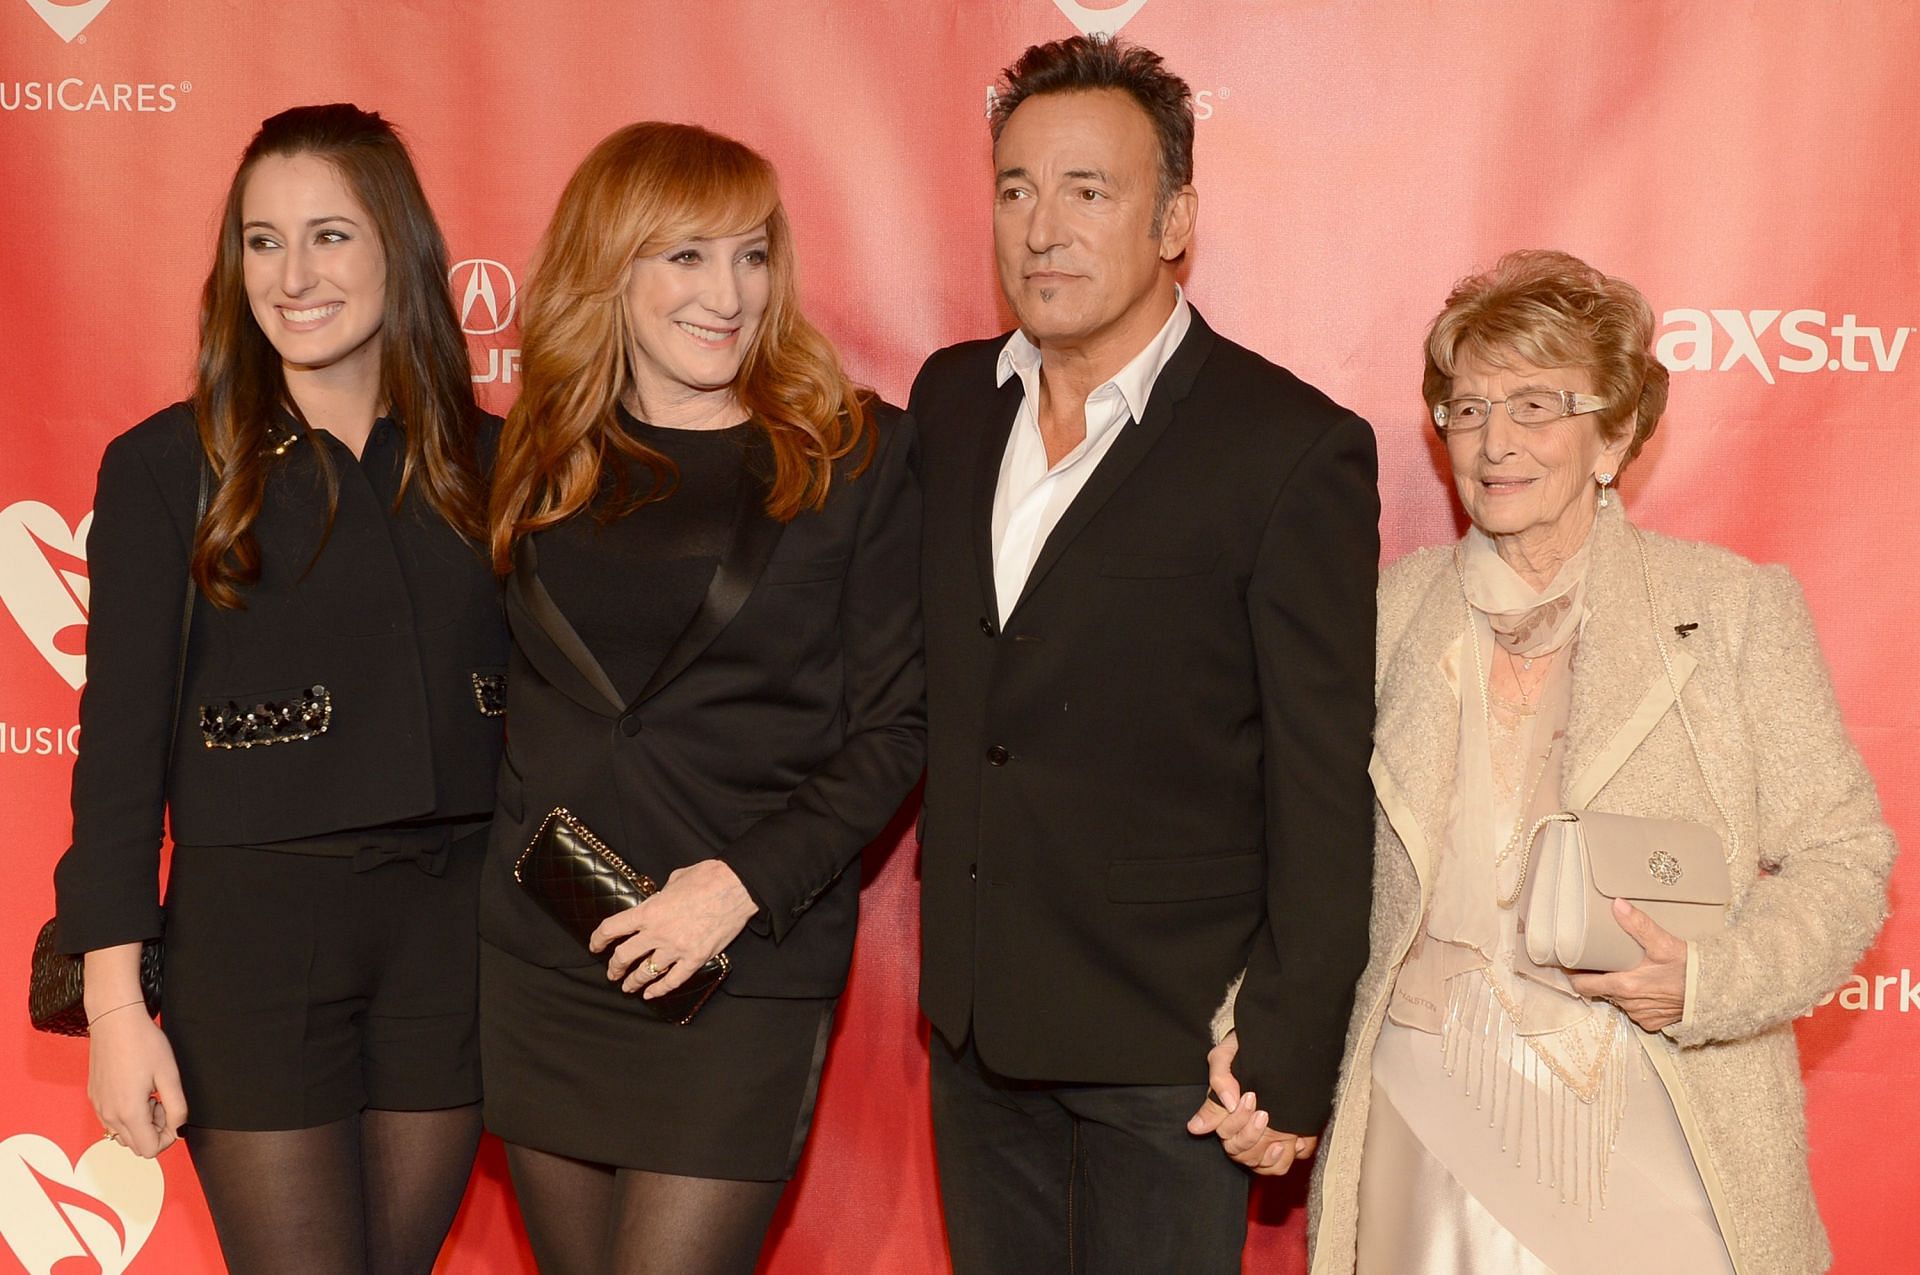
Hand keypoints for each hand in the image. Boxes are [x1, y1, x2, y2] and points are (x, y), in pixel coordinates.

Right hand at [87, 1012, 185, 1157]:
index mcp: (128, 1112)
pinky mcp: (95, 1098)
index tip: (174, 1114)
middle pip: (135, 1146)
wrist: (115, 1021)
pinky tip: (137, 1089)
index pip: (149, 1150)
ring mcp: (99, 1107)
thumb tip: (179, 1128)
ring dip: (141, 1123)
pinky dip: (128, 1114)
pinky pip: (112, 1120)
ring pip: (123, 1134)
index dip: (167, 1137)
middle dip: (155, 1130)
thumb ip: (177, 1108)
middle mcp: (109, 1115)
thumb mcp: (169, 1076)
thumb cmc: (144, 1044)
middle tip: (163, 1101)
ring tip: (151, 1094)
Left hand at [589, 860, 756, 999]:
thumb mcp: (674, 880)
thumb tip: (657, 899)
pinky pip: (673, 980)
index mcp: (649, 911)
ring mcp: (676, 949)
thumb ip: (660, 895)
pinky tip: (651, 994)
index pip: (612, 929)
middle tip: (612, 972)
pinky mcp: (696, 958)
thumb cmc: (707, 877)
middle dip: (614, 967)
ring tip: (628, 987)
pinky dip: (660, 990)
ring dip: (633, 982)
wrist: (737, 886)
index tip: (595, 945)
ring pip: (646, 973)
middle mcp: (658, 933)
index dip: (598, 939)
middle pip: (624, 956)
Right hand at [1185, 1031, 1319, 1175]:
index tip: (1249, 1098)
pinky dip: (1294, 1153)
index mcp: (1228, 1113)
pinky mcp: (1293, 1137)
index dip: (1236, 1124)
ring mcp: (1269, 1136)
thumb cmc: (1251, 1046)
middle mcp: (1247, 1128)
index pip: (1226, 1136)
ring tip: (1282, 1134)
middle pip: (1242, 1154)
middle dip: (1251, 1135)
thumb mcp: (1227, 1054)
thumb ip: (1218, 1078)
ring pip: (1264, 1165)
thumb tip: (1204, 1121)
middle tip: (1264, 1112)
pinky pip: (1291, 1160)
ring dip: (1272, 1153)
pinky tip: (1296, 1137)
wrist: (1284, 1037)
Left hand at [1568, 898, 1687, 1031]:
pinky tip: (1644, 986)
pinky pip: (1636, 1011)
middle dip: (1596, 978)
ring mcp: (1641, 1015)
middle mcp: (1629, 1004)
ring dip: (1618, 988)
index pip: (1584, 986)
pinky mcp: (1653, 1023)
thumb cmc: (1690, 968)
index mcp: (1625, 986)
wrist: (1717, 993)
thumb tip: (1617, 905)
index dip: (1573, 976)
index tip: (1567, 965)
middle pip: (1600, 991)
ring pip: (1618, 1000)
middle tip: (1595, 961)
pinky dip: (1636, 1000)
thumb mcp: (1663, 943)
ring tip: (1622, 970)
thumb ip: (1638, 924)